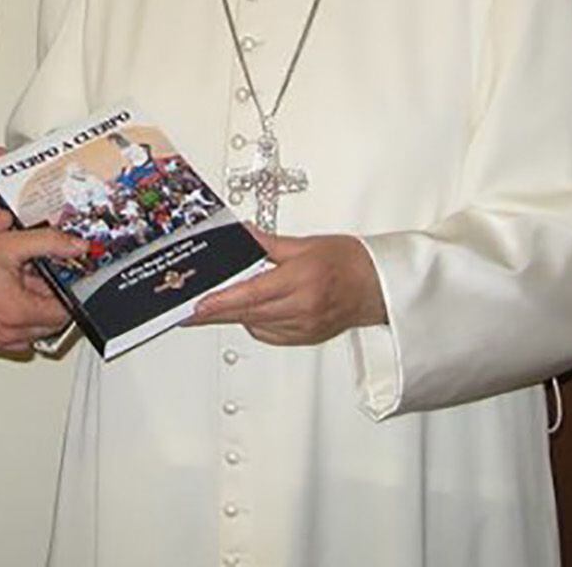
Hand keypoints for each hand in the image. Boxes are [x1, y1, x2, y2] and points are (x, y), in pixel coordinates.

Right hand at [0, 227, 81, 353]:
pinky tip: (4, 286)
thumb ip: (49, 243)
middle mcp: (7, 333)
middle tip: (43, 272)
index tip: (67, 274)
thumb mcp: (9, 243)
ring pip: (31, 326)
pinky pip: (12, 330)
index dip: (68, 289)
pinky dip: (15, 310)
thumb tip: (75, 246)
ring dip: (32, 302)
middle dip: (49, 295)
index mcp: (18, 313)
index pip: (64, 312)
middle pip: (50, 321)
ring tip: (21, 277)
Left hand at [187, 233, 386, 345]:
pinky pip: (271, 335)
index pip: (251, 294)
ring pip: (258, 326)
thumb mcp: (305, 245)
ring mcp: (306, 325)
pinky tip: (250, 314)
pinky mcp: (308, 337)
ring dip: (235, 318)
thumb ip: (268, 243)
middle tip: (192, 313)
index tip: (198, 306)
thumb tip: (241, 234)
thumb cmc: (349, 262)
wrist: (380, 285)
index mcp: (301, 280)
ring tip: (216, 309)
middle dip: (217, 313)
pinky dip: (257, 324)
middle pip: (249, 314)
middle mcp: (303, 307)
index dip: (221, 302)